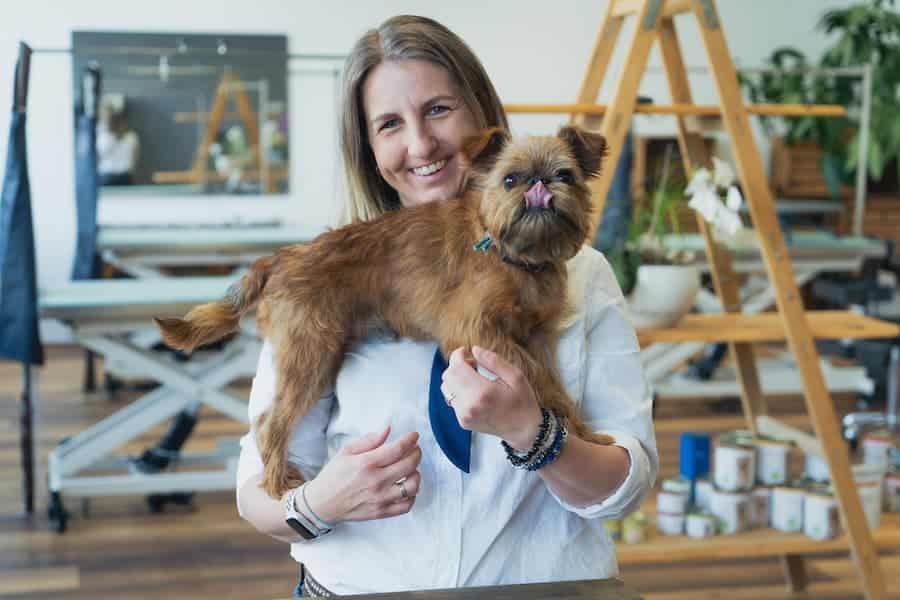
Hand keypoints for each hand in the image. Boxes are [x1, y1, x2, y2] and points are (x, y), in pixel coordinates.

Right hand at [302, 426, 421, 523]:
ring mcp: (381, 498)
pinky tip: (406, 486)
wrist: (322, 504)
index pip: (398, 449)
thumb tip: (387, 430)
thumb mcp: (346, 451)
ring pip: (412, 486)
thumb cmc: (333, 476)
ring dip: (416, 474)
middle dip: (416, 453)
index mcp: (367, 463)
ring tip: (411, 469)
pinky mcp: (382, 512)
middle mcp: (376, 481)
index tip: (414, 436)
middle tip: (414, 449)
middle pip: (409, 465)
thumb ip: (369, 440)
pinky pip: (407, 505)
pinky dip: (412, 495)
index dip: (410, 440)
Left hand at [440, 346, 542, 449]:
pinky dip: (458, 390)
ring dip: (455, 377)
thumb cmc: (522, 402)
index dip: (457, 355)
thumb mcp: (516, 377)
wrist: (523, 430)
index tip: (466, 351)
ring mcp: (464, 415)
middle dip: (457, 365)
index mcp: (483, 392)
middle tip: (473, 364)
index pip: (456, 368)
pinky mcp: (462, 421)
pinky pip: (451, 399)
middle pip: (448, 376)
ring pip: (446, 387)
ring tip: (473, 377)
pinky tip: (474, 390)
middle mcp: (469, 406)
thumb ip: (494, 361)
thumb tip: (475, 350)